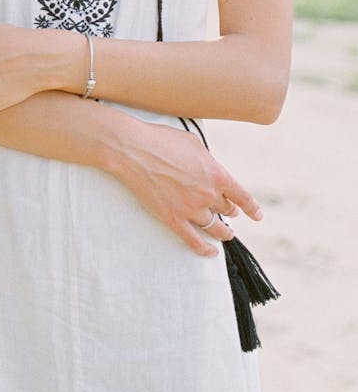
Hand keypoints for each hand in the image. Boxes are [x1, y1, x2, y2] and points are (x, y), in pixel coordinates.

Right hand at [113, 117, 261, 255]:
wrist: (134, 149)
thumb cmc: (162, 139)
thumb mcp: (194, 143)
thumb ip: (207, 160)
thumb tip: (210, 170)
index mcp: (217, 174)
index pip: (242, 196)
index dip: (252, 208)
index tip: (257, 215)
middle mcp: (208, 194)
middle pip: (226, 209)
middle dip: (229, 211)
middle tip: (229, 212)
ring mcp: (191, 209)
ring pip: (214, 227)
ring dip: (222, 231)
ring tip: (226, 233)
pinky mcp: (173, 219)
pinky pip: (194, 241)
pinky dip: (205, 250)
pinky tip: (211, 252)